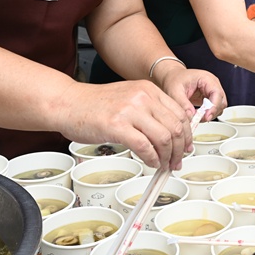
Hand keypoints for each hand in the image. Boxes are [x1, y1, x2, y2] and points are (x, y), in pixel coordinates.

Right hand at [59, 80, 191, 171]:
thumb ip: (149, 110)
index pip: (180, 113)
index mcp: (148, 90)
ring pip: (164, 137)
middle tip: (177, 161)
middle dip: (180, 149)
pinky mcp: (117, 125)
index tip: (186, 146)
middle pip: (176, 127)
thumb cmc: (94, 105)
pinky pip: (144, 146)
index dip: (187, 134)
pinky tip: (151, 163)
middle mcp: (143, 97)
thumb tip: (169, 133)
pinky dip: (152, 158)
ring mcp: (130, 110)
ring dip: (167, 156)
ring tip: (164, 165)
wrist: (68, 103)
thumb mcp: (129, 98)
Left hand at [152, 65, 225, 121]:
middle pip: (221, 101)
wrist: (172, 77)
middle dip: (212, 112)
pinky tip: (197, 115)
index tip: (206, 116)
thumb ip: (183, 104)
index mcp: (206, 79)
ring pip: (219, 107)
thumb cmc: (174, 80)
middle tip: (199, 119)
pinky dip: (207, 114)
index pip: (217, 93)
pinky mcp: (209, 98)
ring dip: (210, 114)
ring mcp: (211, 92)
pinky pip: (213, 109)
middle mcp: (212, 85)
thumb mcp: (175, 91)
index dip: (214, 106)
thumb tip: (191, 116)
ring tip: (197, 117)